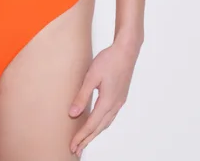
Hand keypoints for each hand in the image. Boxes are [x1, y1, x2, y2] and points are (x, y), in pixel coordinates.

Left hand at [68, 39, 140, 156]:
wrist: (127, 50)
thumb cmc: (109, 60)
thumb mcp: (91, 76)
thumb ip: (82, 95)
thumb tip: (73, 113)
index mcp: (107, 102)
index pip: (91, 125)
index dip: (81, 137)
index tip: (72, 146)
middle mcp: (115, 105)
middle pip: (99, 128)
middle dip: (87, 140)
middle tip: (76, 150)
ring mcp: (119, 102)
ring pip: (105, 123)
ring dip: (94, 133)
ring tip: (85, 141)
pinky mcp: (120, 97)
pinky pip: (110, 116)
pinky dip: (101, 124)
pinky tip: (97, 123)